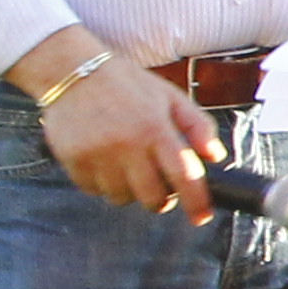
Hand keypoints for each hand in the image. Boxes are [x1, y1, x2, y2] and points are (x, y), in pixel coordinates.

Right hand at [40, 52, 215, 219]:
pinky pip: (93, 190)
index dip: (196, 202)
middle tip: (160, 185)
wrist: (71, 71)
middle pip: (152, 197)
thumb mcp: (170, 96)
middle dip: (161, 198)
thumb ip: (198, 125)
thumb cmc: (128, 85)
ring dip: (130, 191)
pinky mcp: (72, 160)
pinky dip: (103, 184)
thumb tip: (216, 157)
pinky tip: (103, 161)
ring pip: (122, 198)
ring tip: (128, 166)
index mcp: (156, 127)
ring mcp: (97, 154)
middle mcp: (127, 144)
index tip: (201, 217)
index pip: (184, 175)